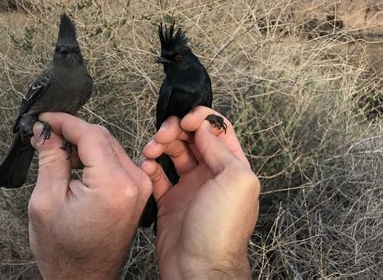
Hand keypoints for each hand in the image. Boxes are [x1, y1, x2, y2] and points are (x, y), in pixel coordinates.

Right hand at [28, 113, 151, 279]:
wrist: (83, 278)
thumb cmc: (64, 251)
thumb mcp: (46, 202)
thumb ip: (50, 159)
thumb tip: (47, 131)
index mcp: (112, 185)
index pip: (90, 135)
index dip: (65, 122)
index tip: (45, 118)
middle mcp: (133, 182)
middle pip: (102, 137)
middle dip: (73, 132)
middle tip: (47, 134)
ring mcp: (139, 186)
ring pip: (109, 145)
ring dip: (83, 144)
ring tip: (59, 157)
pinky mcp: (137, 189)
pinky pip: (116, 159)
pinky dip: (95, 156)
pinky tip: (77, 165)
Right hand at [142, 107, 259, 278]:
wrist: (197, 268)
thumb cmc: (221, 231)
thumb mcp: (236, 181)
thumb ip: (221, 149)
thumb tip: (204, 128)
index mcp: (232, 167)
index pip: (217, 128)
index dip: (200, 118)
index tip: (186, 121)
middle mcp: (211, 174)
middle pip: (191, 137)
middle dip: (175, 129)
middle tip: (163, 134)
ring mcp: (189, 186)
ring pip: (172, 152)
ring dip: (159, 144)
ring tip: (151, 150)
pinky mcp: (170, 200)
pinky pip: (157, 174)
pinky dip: (149, 166)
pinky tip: (146, 168)